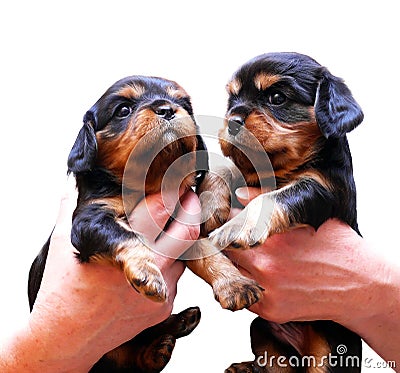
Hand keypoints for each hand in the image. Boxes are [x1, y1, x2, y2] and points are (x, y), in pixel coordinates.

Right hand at [27, 177, 200, 371]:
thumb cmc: (63, 286)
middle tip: (186, 201)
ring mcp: (161, 289)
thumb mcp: (65, 239)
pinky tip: (150, 265)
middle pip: (187, 230)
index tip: (175, 186)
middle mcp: (148, 267)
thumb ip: (72, 203)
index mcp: (123, 244)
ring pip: (184, 254)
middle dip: (190, 211)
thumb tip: (74, 176)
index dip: (172, 192)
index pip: (163, 208)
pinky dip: (168, 266)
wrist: (66, 337)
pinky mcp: (164, 307)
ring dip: (177, 241)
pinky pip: (177, 277)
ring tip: (159, 237)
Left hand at [225, 187, 392, 325]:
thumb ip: (267, 203)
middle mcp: (264, 267)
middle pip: (226, 252)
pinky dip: (248, 283)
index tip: (227, 222)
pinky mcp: (271, 311)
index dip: (227, 224)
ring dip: (236, 264)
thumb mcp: (306, 216)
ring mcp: (266, 292)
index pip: (230, 229)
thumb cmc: (336, 247)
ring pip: (233, 273)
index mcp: (270, 240)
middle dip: (228, 244)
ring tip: (251, 257)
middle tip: (234, 240)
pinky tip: (261, 275)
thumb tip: (240, 195)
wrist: (360, 285)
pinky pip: (246, 293)